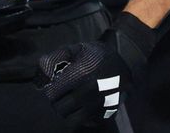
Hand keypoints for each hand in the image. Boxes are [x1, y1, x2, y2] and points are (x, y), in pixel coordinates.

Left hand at [37, 12, 155, 127]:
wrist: (126, 61)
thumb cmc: (97, 55)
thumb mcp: (77, 48)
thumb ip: (57, 57)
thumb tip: (42, 69)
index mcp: (81, 73)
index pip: (54, 92)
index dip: (49, 91)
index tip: (51, 88)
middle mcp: (92, 90)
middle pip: (62, 108)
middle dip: (56, 104)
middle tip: (58, 98)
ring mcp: (101, 103)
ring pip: (74, 119)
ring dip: (67, 113)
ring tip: (67, 103)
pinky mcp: (109, 111)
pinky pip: (89, 121)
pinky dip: (82, 117)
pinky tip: (81, 107)